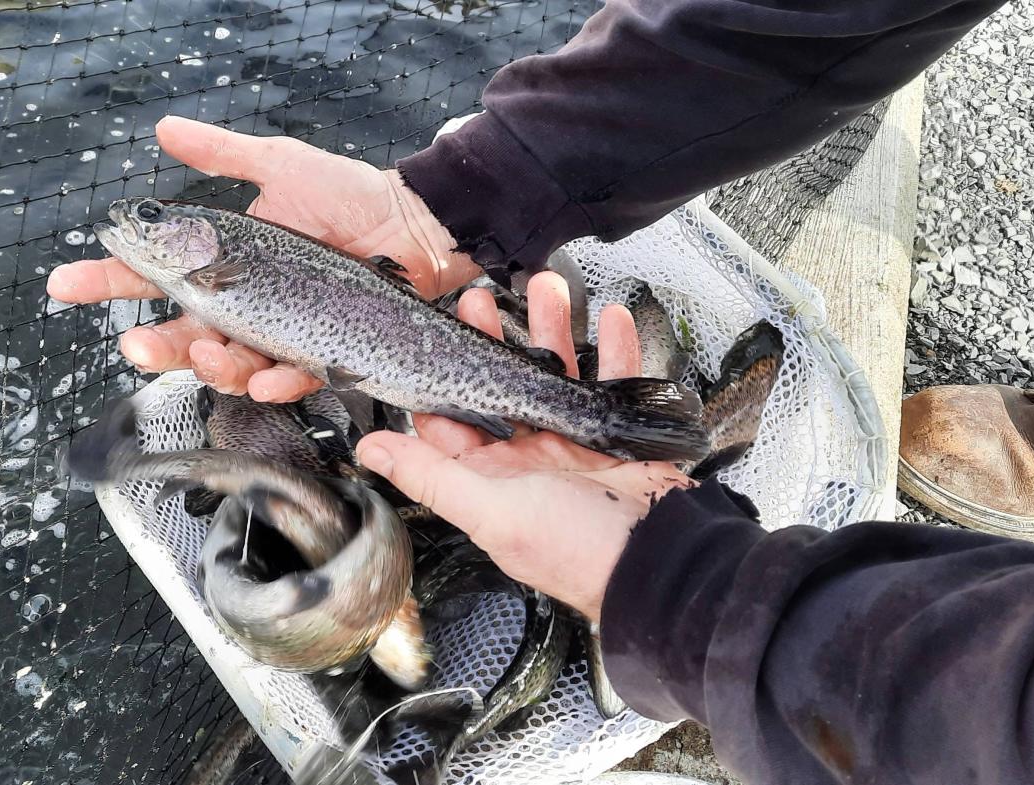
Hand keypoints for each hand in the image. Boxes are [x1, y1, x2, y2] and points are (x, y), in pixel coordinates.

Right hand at [46, 116, 480, 401]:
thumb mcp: (281, 166)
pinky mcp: (317, 353)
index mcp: (223, 263)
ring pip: (227, 366)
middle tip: (135, 344)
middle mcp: (243, 303)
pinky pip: (287, 378)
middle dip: (153, 346)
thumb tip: (164, 130)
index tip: (65, 284)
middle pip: (181, 335)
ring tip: (206, 355)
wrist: (411, 224)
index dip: (107, 280)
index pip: (153, 275)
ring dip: (209, 368)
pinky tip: (264, 376)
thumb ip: (222, 154)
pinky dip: (272, 382)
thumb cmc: (349, 196)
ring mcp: (278, 332)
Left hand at [355, 272, 695, 621]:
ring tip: (548, 288)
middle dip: (497, 338)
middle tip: (484, 297)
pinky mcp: (616, 435)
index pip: (452, 419)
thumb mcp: (492, 511)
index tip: (434, 331)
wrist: (662, 562)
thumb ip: (431, 476)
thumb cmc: (575, 550)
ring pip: (558, 373)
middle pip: (505, 384)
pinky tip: (609, 318)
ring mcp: (575, 443)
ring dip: (554, 330)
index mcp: (492, 476)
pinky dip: (615, 349)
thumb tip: (371, 452)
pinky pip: (614, 382)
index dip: (441, 375)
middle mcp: (529, 458)